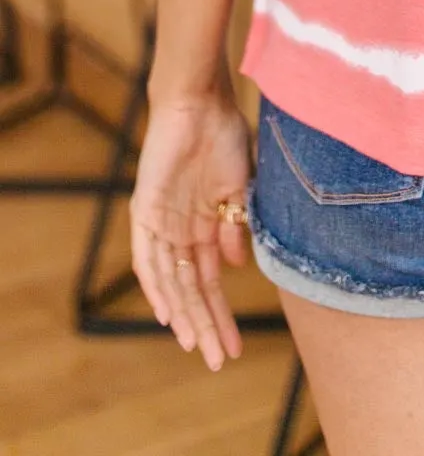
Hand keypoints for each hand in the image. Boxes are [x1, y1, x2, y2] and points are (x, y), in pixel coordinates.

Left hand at [130, 87, 251, 369]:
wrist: (201, 102)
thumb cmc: (224, 135)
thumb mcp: (238, 189)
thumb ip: (234, 228)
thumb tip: (236, 268)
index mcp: (205, 227)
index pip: (210, 284)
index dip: (222, 316)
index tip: (234, 348)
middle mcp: (180, 232)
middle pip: (191, 291)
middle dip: (205, 326)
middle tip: (217, 361)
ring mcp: (161, 223)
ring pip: (169, 281)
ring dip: (182, 314)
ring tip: (195, 344)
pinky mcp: (145, 210)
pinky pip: (146, 257)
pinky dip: (155, 284)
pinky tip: (165, 310)